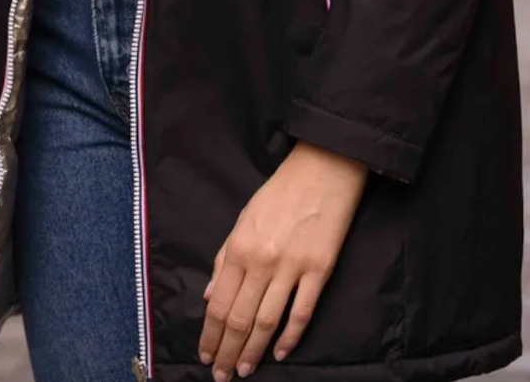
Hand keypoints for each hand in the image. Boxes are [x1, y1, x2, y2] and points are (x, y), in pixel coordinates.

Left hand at [198, 140, 368, 378]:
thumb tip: (208, 295)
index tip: (206, 355)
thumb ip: (224, 258)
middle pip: (240, 318)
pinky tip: (280, 353)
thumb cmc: (280, 192)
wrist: (323, 169)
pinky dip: (289, 337)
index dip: (210, 335)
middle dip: (227, 351)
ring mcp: (292, 266)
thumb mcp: (243, 218)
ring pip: (267, 321)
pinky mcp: (320, 270)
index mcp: (240, 247)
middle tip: (223, 376)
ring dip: (253, 351)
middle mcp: (262, 260)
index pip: (218, 303)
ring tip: (245, 370)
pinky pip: (301, 312)